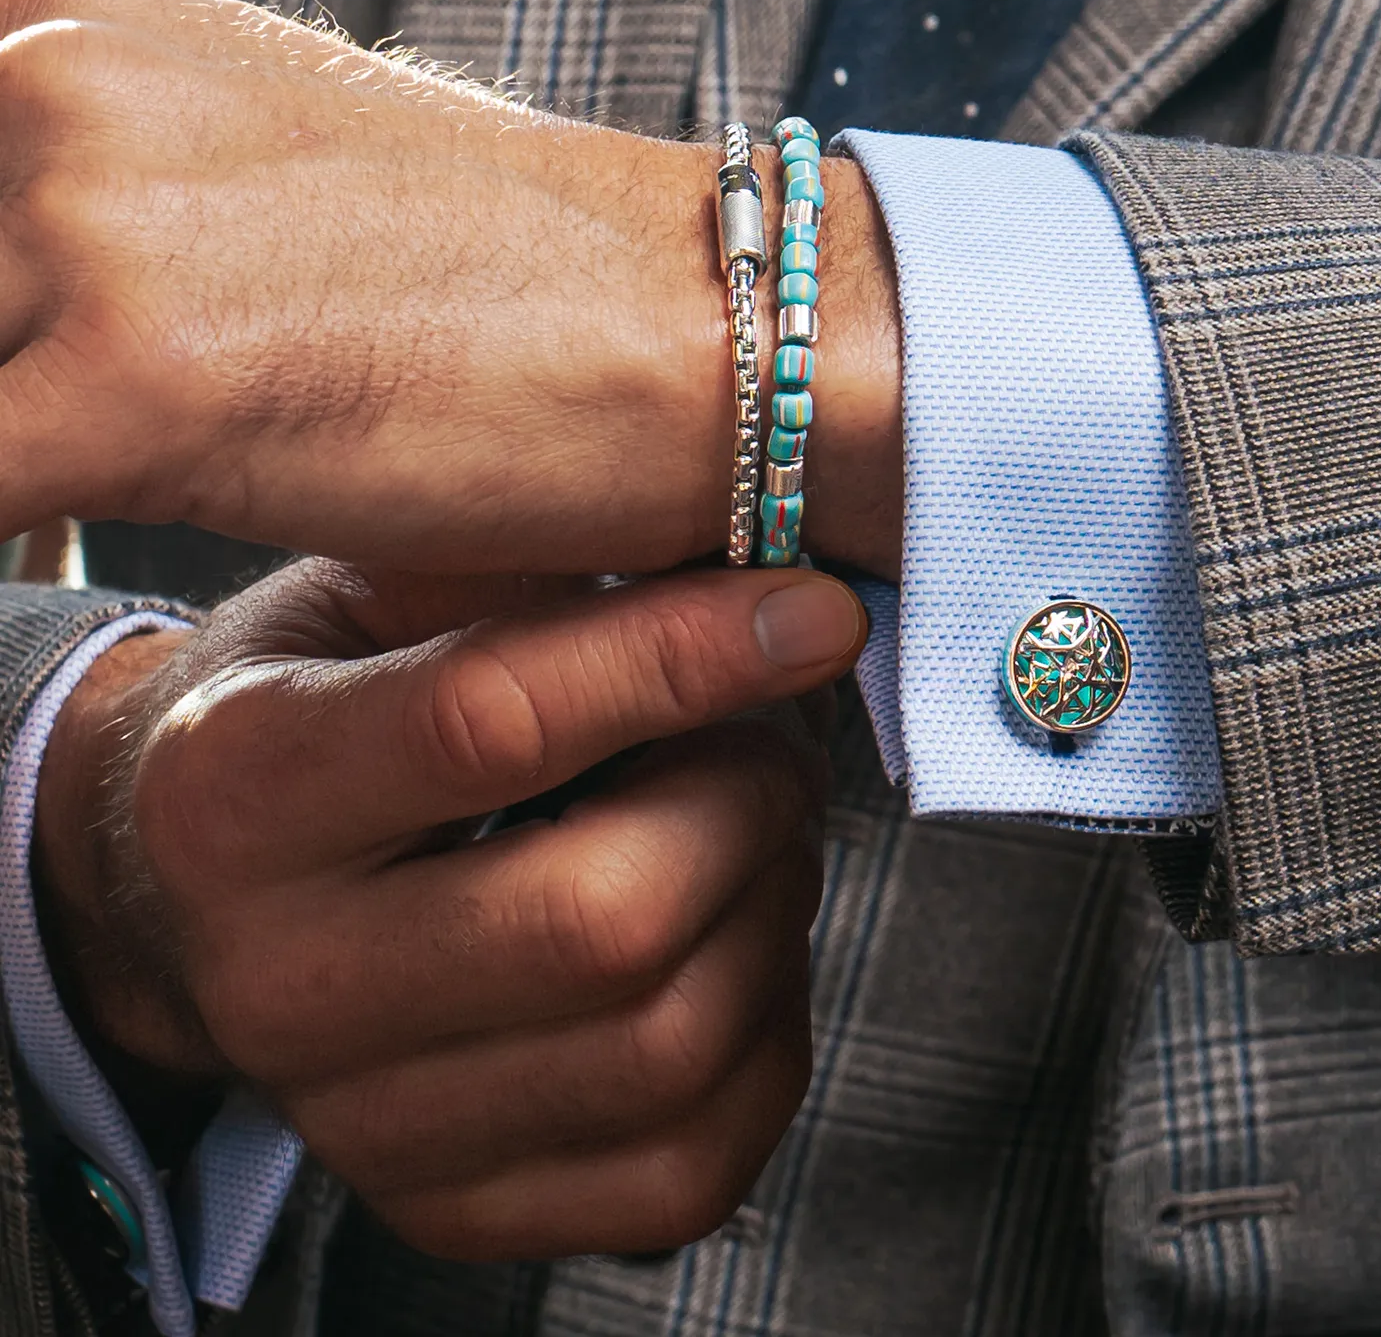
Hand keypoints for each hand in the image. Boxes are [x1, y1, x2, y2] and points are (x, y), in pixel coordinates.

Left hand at [0, 0, 901, 576]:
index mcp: (79, 21)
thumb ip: (110, 222)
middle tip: (60, 471)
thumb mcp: (271, 201)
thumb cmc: (531, 291)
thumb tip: (17, 335)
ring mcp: (97, 211)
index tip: (18, 419)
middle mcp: (62, 74)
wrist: (721, 324)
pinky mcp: (144, 374)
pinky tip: (77, 559)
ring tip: (95, 508)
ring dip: (3, 464)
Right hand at [34, 558, 867, 1257]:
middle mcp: (279, 986)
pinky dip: (764, 1042)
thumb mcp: (372, 589)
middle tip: (773, 738)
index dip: (683, 658)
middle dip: (747, 805)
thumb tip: (743, 557)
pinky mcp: (450, 1207)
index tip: (812, 613)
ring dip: (770, 914)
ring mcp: (361, 1127)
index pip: (491, 726)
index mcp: (240, 795)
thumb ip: (526, 559)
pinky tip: (736, 947)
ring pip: (667, 1048)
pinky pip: (686, 1164)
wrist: (184, 892)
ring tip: (755, 831)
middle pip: (604, 922)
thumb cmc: (313, 702)